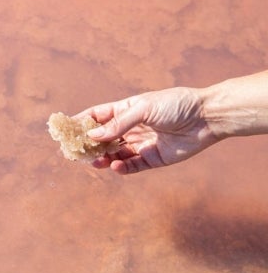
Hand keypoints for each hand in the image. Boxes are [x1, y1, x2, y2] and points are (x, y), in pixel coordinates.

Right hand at [76, 87, 218, 173]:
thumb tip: (92, 135)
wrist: (208, 117)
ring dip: (103, 158)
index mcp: (126, 110)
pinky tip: (116, 165)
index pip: (97, 116)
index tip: (65, 130)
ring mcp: (141, 143)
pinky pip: (131, 166)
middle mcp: (131, 127)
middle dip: (88, 145)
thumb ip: (118, 124)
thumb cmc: (176, 105)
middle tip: (75, 153)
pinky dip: (121, 167)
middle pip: (103, 138)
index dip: (81, 122)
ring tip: (95, 162)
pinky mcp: (153, 158)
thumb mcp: (143, 108)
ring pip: (114, 154)